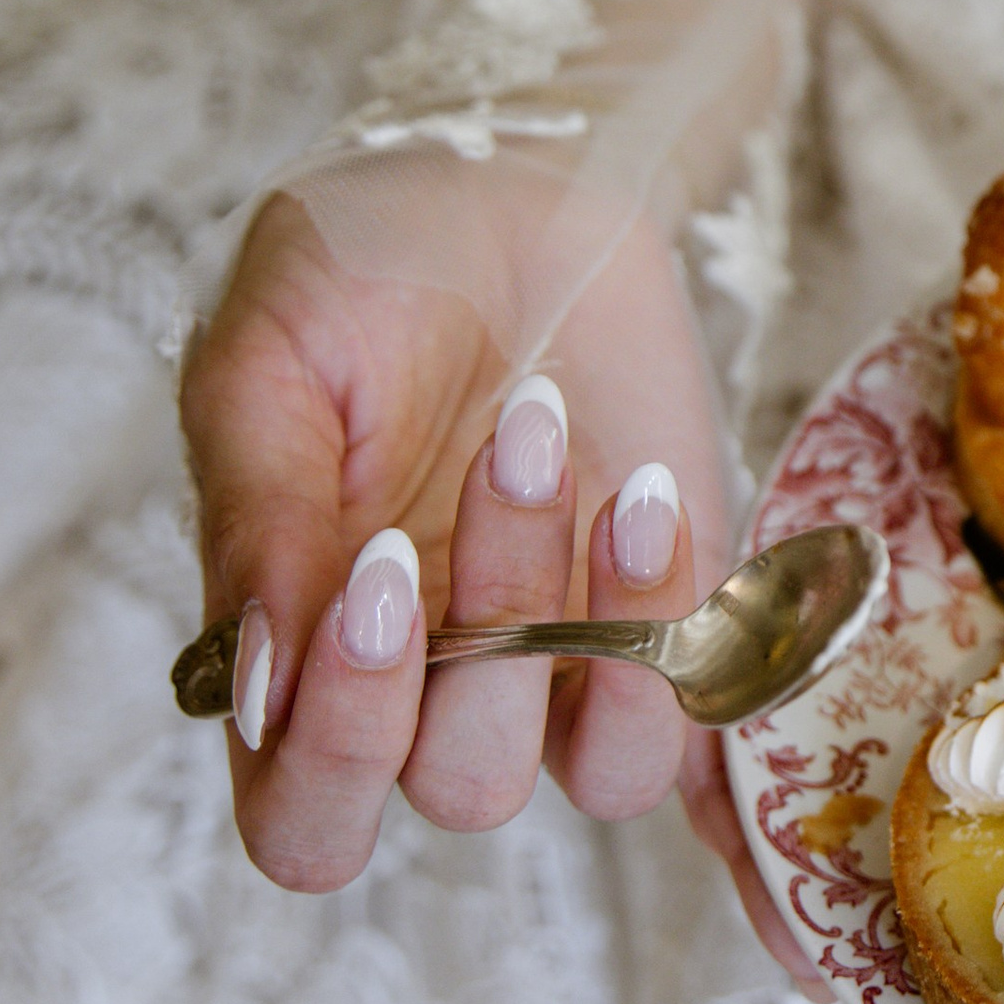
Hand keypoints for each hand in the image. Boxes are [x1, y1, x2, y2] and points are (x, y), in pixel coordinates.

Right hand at [185, 192, 731, 888]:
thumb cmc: (362, 273)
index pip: (303, 815)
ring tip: (624, 485)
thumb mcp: (271, 366)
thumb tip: (258, 692)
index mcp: (307, 657)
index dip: (338, 747)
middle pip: (460, 790)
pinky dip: (746, 709)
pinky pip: (723, 721)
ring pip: (607, 771)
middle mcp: (436, 693)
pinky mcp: (684, 618)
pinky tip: (725, 594)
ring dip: (620, 644)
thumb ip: (257, 525)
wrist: (509, 189)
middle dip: (490, 639)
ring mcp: (570, 667)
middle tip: (510, 458)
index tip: (375, 577)